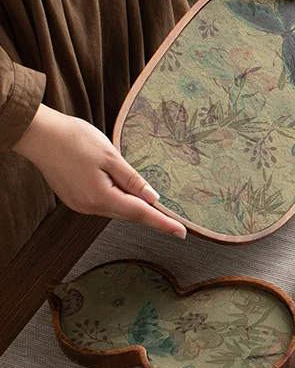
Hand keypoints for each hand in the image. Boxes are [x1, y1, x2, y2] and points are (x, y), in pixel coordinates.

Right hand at [13, 105, 186, 238]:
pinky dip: (118, 200)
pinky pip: (103, 204)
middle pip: (129, 214)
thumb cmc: (74, 140)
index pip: (140, 214)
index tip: (181, 233)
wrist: (38, 134)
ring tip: (152, 201)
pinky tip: (125, 192)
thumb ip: (132, 179)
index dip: (163, 223)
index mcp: (101, 197)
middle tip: (173, 218)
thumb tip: (152, 198)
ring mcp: (80, 204)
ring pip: (116, 210)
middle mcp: (89, 206)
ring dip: (134, 206)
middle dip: (151, 216)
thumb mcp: (110, 156)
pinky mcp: (74, 198)